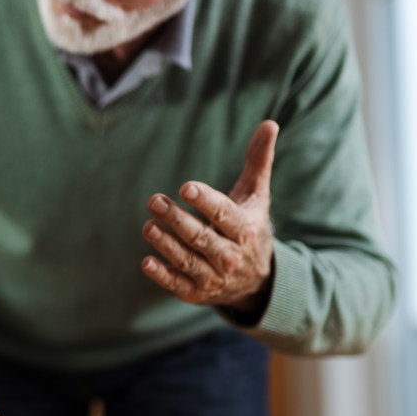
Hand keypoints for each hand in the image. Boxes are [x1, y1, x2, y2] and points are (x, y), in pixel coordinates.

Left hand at [141, 119, 276, 313]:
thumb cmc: (250, 225)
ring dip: (166, 245)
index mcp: (245, 229)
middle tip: (154, 201)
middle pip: (202, 237)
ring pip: (188, 261)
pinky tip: (147, 261)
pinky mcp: (197, 292)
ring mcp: (214, 276)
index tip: (186, 187)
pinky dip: (163, 275)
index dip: (205, 201)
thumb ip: (258, 161)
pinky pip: (178, 285)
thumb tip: (269, 123)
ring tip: (148, 226)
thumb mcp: (257, 196)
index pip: (224, 214)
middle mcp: (231, 255)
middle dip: (177, 220)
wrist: (258, 280)